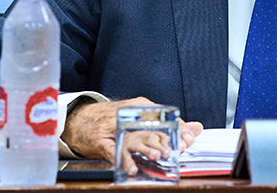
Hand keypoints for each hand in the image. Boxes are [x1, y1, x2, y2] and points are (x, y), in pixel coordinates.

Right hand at [61, 96, 203, 164]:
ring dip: (146, 148)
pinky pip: (114, 152)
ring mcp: (114, 129)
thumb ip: (170, 126)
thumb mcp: (142, 119)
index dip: (178, 129)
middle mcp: (130, 117)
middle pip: (151, 129)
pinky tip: (133, 168)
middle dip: (165, 140)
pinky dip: (124, 160)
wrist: (79, 119)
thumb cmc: (114, 120)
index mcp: (141, 109)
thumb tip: (197, 128)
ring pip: (134, 139)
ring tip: (157, 156)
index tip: (189, 140)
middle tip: (175, 150)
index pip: (164, 119)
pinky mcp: (101, 142)